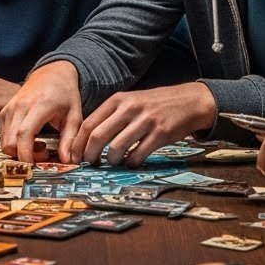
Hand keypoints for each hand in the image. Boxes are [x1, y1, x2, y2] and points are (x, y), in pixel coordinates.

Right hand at [0, 61, 82, 162]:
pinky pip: (3, 135)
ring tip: (38, 144)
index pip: (23, 134)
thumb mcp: (74, 116)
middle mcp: (20, 106)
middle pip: (10, 142)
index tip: (36, 166)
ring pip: (4, 141)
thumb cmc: (65, 94)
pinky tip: (31, 137)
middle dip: (24, 156)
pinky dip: (14, 143)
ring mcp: (9, 107)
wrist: (52, 73)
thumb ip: (70, 139)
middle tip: (44, 152)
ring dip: (19, 150)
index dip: (26, 155)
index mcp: (39, 105)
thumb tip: (67, 162)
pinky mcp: (4, 110)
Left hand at [70, 82, 216, 166]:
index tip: (75, 157)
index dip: (78, 143)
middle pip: (97, 136)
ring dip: (111, 161)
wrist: (189, 101)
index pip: (88, 123)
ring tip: (115, 162)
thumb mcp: (130, 101)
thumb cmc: (155, 104)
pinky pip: (137, 155)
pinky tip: (132, 162)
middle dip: (89, 155)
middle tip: (91, 164)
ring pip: (116, 148)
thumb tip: (88, 138)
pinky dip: (131, 163)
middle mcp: (129, 108)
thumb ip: (111, 115)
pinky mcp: (160, 133)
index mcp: (118, 100)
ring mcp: (145, 120)